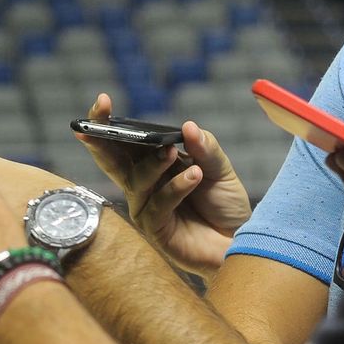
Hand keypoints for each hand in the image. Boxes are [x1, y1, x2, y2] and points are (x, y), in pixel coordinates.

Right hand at [75, 93, 250, 275]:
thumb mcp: (219, 170)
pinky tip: (195, 176)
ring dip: (153, 163)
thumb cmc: (225, 206)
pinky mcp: (155, 229)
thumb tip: (188, 126)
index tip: (102, 102)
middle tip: (103, 119)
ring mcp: (145, 208)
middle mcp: (141, 186)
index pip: (123, 143)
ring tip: (171, 151)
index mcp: (150, 166)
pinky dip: (176, 187)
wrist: (242, 241)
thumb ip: (205, 148)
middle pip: (112, 160)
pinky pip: (159, 203)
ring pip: (137, 181)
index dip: (107, 124)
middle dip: (102, 138)